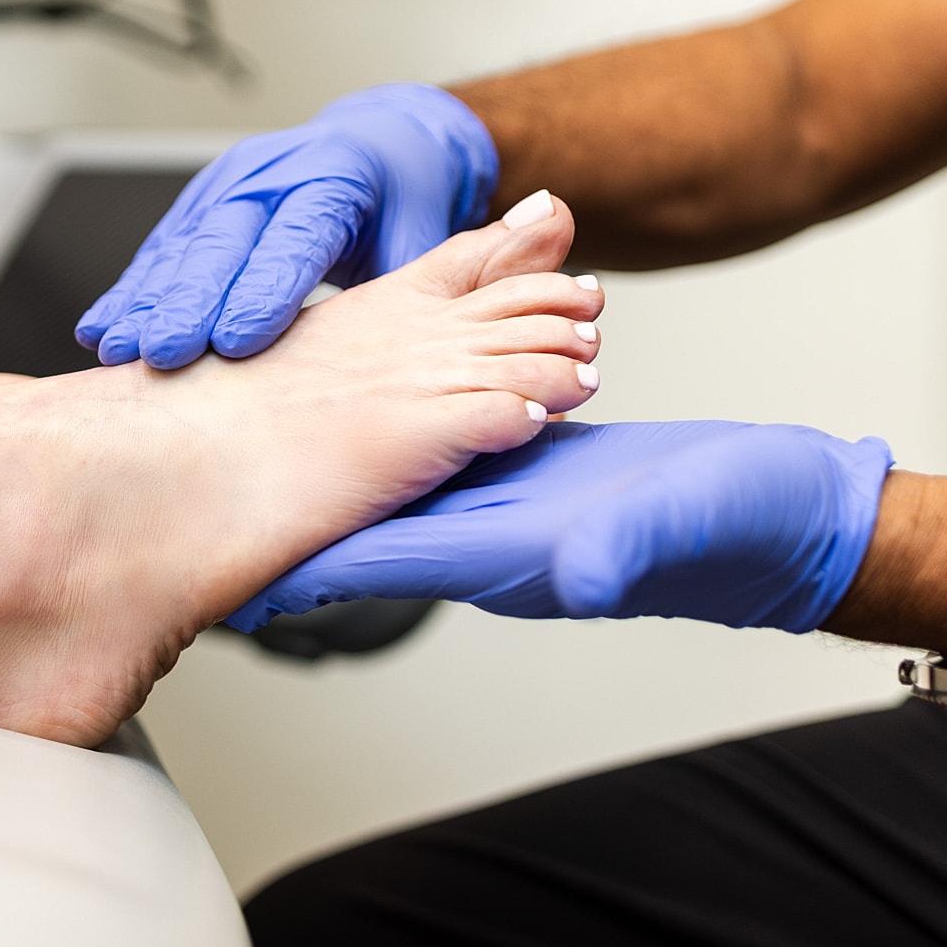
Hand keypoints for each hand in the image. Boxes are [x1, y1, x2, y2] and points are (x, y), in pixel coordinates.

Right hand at [77, 83, 498, 368]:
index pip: (295, 235)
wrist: (379, 144)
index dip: (263, 286)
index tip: (236, 338)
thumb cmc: (403, 195)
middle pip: (222, 240)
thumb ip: (418, 280)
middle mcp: (270, 175)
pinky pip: (158, 251)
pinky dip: (129, 292)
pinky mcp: (198, 208)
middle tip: (162, 355)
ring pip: (180, 247)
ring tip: (116, 351)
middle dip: (186, 300)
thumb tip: (425, 341)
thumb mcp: (425, 228)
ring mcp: (226, 188)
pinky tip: (100, 329)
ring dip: (145, 301)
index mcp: (333, 175)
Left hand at [229, 419, 894, 634]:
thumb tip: (576, 577)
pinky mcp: (506, 460)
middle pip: (332, 519)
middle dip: (256, 491)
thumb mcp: (671, 531)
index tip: (181, 523)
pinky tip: (332, 370)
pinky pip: (416, 432)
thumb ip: (621, 552)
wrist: (782, 515)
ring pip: (367, 472)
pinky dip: (373, 402)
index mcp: (488, 550)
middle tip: (164, 451)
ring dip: (305, 443)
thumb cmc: (734, 530)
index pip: (348, 556)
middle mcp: (468, 528)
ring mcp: (484, 495)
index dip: (265, 544)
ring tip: (221, 406)